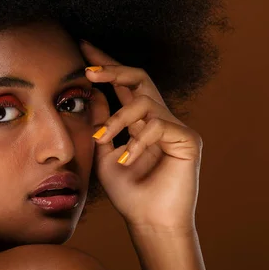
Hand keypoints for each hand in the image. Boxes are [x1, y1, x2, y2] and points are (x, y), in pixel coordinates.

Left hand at [80, 40, 202, 232]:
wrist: (149, 222)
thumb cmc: (129, 193)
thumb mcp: (105, 154)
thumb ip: (102, 124)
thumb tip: (92, 94)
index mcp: (139, 122)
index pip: (124, 86)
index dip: (105, 65)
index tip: (81, 46)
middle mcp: (158, 119)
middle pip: (140, 77)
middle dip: (112, 68)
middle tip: (88, 68)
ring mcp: (174, 127)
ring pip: (144, 102)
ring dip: (117, 118)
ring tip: (102, 138)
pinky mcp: (187, 139)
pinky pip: (158, 125)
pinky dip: (138, 141)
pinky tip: (128, 159)